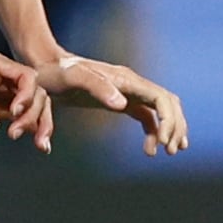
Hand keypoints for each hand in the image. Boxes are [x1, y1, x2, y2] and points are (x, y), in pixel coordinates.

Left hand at [0, 47, 45, 140]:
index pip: (26, 77)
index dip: (27, 95)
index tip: (14, 112)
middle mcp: (2, 80)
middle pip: (35, 94)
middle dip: (35, 114)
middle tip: (17, 133)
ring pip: (32, 108)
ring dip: (39, 124)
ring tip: (40, 145)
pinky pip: (19, 119)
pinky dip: (31, 130)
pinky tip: (39, 144)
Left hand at [35, 52, 189, 156]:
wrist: (48, 70)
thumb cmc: (59, 73)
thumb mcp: (75, 78)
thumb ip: (98, 88)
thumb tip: (122, 105)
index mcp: (127, 80)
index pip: (161, 98)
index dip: (169, 120)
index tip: (163, 142)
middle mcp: (133, 84)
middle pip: (168, 103)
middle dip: (175, 126)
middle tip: (171, 151)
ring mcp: (129, 92)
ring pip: (162, 110)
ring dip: (170, 129)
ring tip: (169, 152)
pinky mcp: (122, 101)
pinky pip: (147, 117)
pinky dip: (155, 132)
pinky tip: (151, 150)